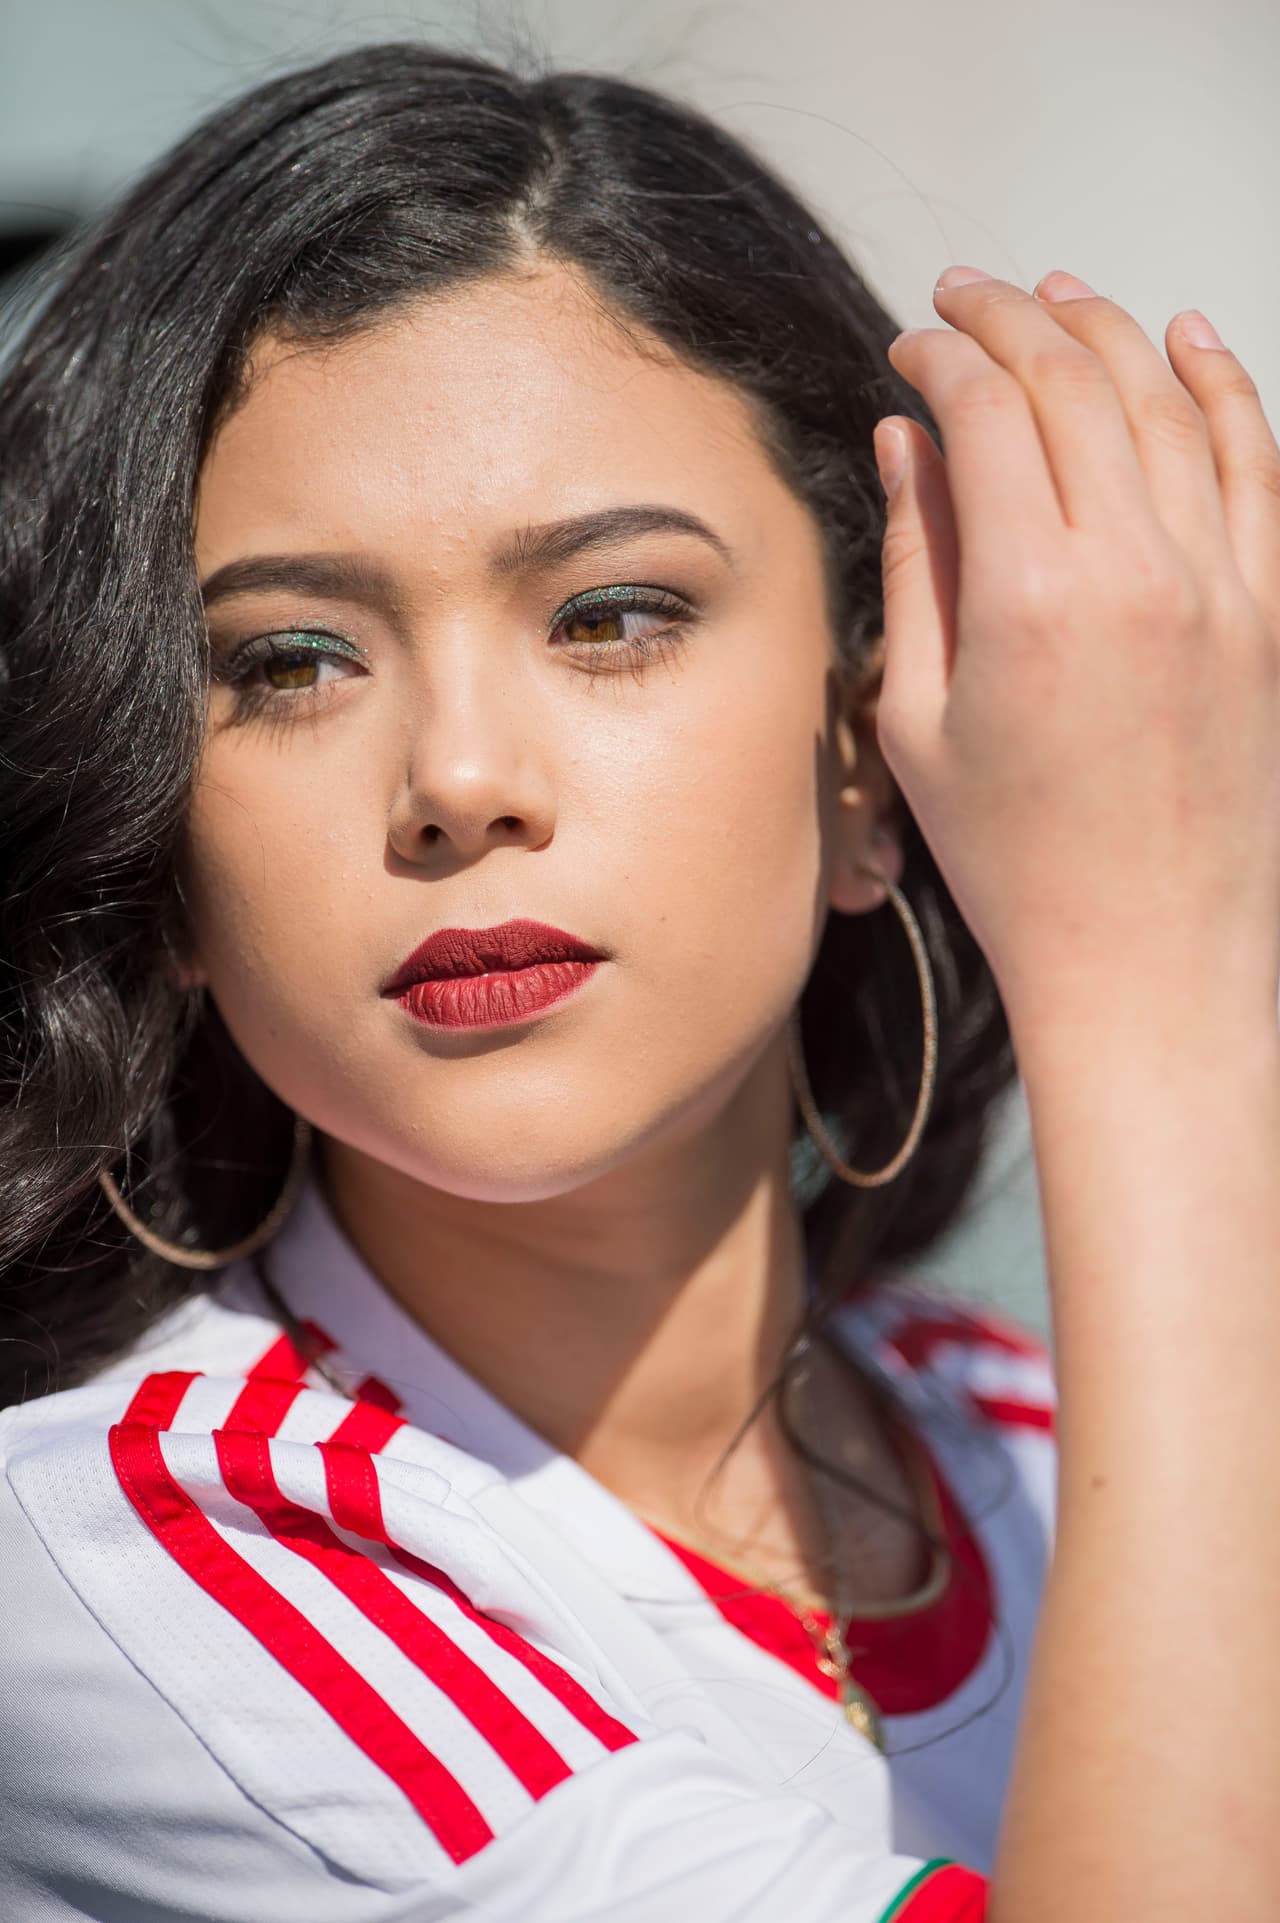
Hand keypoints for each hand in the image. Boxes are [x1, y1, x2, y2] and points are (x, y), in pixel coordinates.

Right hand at [874, 267, 1279, 1039]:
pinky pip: (1262, 465)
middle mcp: (1139, 572)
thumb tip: (908, 449)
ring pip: (1172, 403)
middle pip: (1078, 382)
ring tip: (1062, 298)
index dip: (941, 357)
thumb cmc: (1023, 864)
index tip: (910, 349)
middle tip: (968, 300)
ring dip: (1112, 332)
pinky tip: (1192, 344)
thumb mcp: (921, 722)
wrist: (1149, 959)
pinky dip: (1228, 389)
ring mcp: (1224, 589)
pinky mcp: (1275, 617)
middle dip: (1013, 318)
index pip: (986, 413)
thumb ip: (919, 566)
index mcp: (1031, 600)